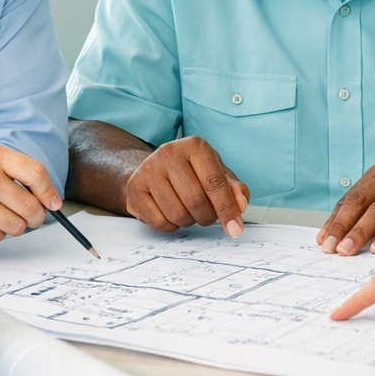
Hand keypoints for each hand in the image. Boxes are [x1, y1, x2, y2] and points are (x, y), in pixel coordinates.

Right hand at [0, 139, 60, 242]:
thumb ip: (21, 171)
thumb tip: (51, 199)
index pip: (35, 173)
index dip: (49, 191)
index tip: (54, 203)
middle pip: (29, 205)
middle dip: (37, 216)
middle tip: (34, 215)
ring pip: (15, 225)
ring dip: (19, 225)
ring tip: (11, 216)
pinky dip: (0, 232)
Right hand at [124, 136, 249, 236]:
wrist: (154, 169)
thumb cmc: (192, 173)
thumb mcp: (217, 174)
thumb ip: (234, 189)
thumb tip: (240, 205)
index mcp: (195, 146)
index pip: (214, 182)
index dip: (226, 209)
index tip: (235, 229)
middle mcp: (169, 153)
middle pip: (195, 201)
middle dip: (207, 217)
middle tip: (206, 215)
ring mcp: (148, 169)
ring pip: (177, 214)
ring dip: (188, 221)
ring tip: (186, 209)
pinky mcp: (134, 187)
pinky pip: (158, 222)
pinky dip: (170, 225)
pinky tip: (169, 211)